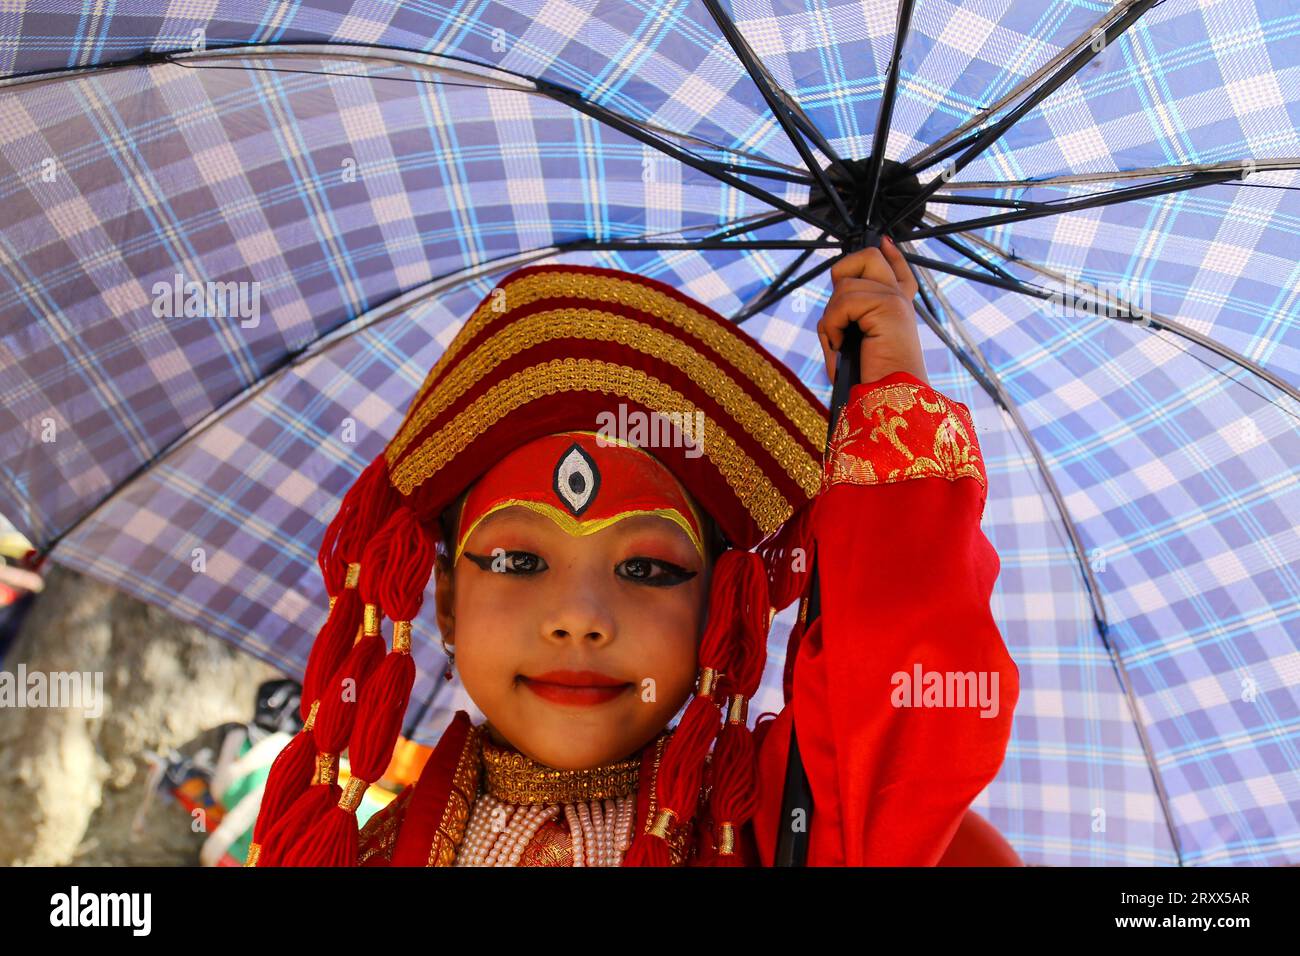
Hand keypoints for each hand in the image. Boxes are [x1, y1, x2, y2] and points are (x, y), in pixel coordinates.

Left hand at [817, 235, 927, 386]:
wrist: (887, 403)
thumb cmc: (869, 382)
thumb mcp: (855, 344)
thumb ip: (850, 316)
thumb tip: (837, 293)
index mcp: (897, 309)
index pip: (896, 270)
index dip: (889, 253)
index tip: (884, 241)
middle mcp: (899, 300)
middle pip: (867, 257)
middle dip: (841, 276)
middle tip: (839, 315)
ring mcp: (895, 300)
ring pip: (845, 284)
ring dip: (831, 316)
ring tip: (839, 343)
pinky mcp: (889, 306)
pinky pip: (844, 302)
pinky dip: (832, 325)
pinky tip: (839, 345)